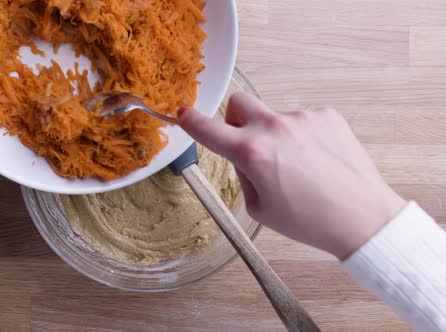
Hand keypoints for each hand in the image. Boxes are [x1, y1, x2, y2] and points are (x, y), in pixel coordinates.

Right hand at [178, 93, 405, 258]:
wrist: (362, 218)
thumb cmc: (311, 220)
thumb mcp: (260, 208)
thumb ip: (243, 174)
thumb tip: (242, 155)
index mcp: (253, 153)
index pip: (209, 129)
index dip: (191, 121)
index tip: (183, 114)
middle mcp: (275, 128)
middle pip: (239, 103)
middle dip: (235, 120)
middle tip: (248, 144)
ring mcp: (303, 118)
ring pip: (273, 115)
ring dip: (274, 134)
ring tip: (297, 166)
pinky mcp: (326, 116)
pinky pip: (300, 119)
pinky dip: (300, 136)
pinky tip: (315, 160)